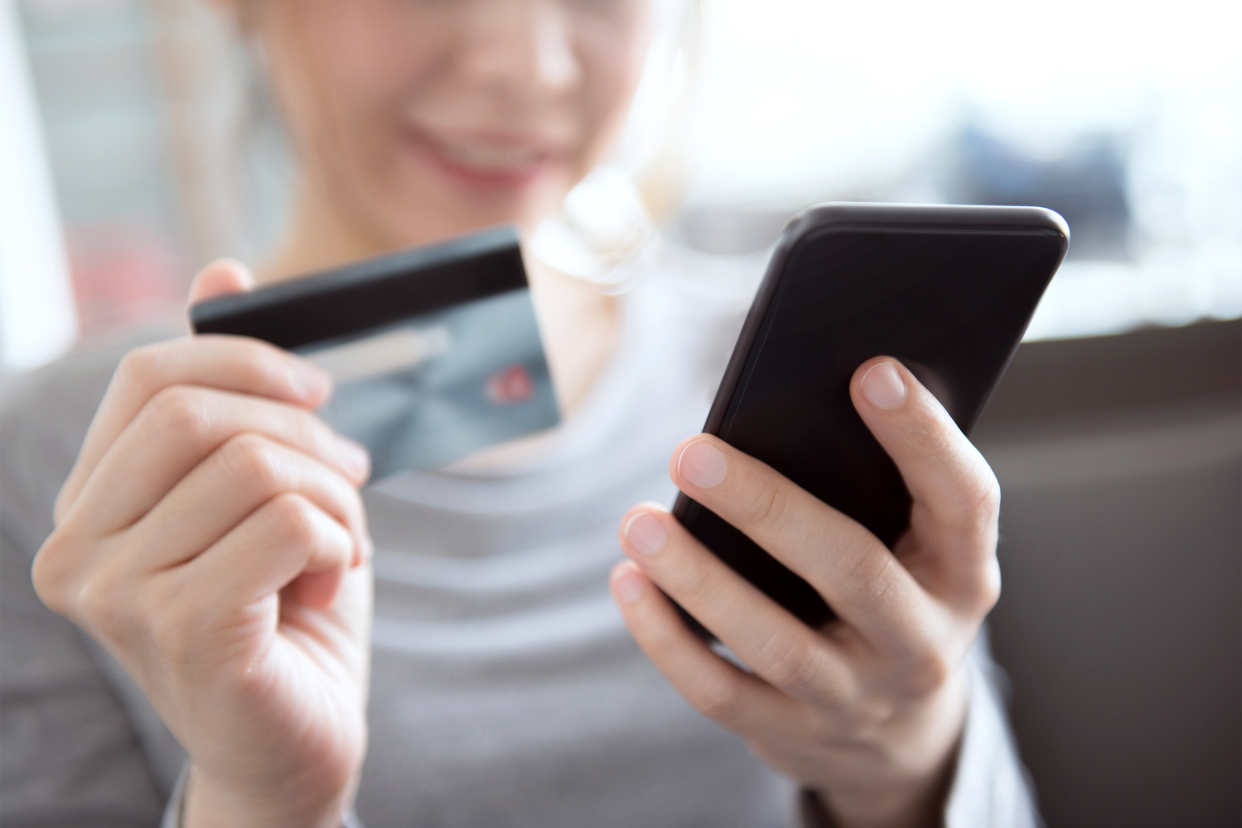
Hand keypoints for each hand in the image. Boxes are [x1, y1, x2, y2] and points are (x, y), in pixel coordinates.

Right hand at [33, 261, 373, 827]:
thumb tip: (223, 267)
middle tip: (350, 475)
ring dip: (334, 499)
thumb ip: (234, 391)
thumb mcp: (261, 490)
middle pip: (203, 413)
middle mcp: (77, 548)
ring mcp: (118, 596)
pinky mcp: (182, 631)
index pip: (151, 375)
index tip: (318, 388)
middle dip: (305, 433)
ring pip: (257, 467)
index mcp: (89, 503)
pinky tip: (331, 583)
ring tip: (343, 544)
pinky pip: (289, 524)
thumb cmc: (284, 607)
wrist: (296, 739)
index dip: (248, 358)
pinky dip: (340, 542)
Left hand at [611, 357, 1001, 827]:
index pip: (965, 500)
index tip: (871, 371)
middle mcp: (923, 642)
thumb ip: (876, 488)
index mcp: (963, 574)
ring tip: (638, 522)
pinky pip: (722, 693)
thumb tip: (776, 409)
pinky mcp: (794, 736)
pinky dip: (667, 638)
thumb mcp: (916, 552)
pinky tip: (629, 582)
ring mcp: (858, 699)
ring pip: (777, 644)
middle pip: (852, 571)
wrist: (898, 739)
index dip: (924, 438)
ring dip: (699, 580)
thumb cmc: (893, 598)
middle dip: (768, 507)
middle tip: (690, 451)